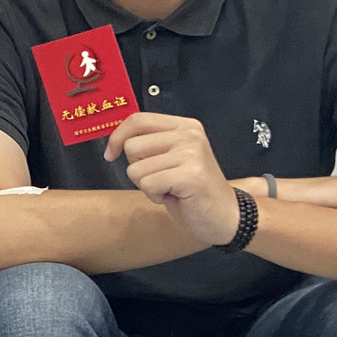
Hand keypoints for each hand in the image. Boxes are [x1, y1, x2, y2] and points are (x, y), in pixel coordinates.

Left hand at [105, 113, 239, 245]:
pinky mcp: (191, 175)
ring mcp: (191, 154)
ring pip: (136, 168)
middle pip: (132, 146)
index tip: (110, 154)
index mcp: (184, 126)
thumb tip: (115, 140)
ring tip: (170, 187)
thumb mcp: (170, 158)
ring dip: (147, 185)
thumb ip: (150, 143)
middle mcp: (189, 135)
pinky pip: (148, 184)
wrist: (226, 217)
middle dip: (138, 168)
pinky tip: (175, 196)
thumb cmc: (192, 190)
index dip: (117, 137)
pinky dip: (154, 196)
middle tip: (162, 178)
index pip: (137, 120)